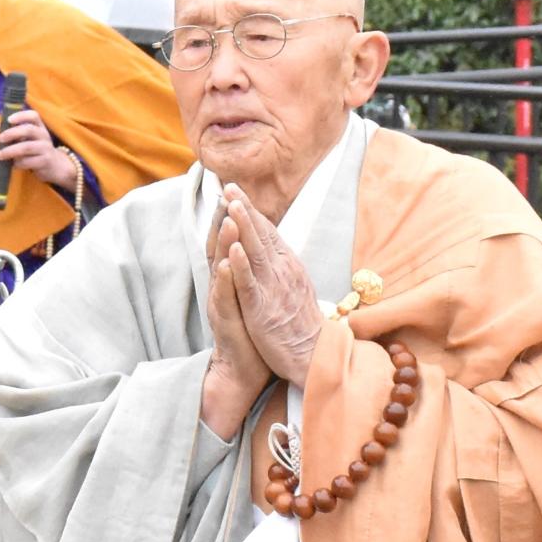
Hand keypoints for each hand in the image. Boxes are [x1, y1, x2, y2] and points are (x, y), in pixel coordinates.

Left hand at [0, 110, 77, 191]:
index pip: (33, 116)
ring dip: (11, 151)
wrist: (56, 166)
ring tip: (0, 155)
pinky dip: (18, 163)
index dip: (21, 116)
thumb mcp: (30, 139)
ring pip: (27, 147)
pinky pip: (29, 161)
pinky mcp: (45, 161)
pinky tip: (13, 164)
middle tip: (0, 138)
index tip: (9, 119)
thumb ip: (16, 133)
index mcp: (39, 127)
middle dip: (12, 133)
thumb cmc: (36, 150)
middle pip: (29, 130)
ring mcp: (46, 148)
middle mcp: (44, 135)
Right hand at [201, 205, 270, 439]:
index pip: (227, 242)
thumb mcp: (250, 293)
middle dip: (221, 220)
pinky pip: (225, 297)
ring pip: (220, 268)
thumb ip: (248, 270)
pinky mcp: (227, 320)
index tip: (232, 189)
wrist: (243, 368)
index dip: (228, 215)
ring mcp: (222, 303)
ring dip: (223, 244)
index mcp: (229, 279)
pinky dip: (225, 280)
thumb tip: (253, 245)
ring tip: (227, 220)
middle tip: (224, 194)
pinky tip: (226, 264)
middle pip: (219, 248)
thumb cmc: (252, 330)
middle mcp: (221, 287)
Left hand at [221, 185, 321, 387]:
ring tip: (230, 204)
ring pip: (256, 251)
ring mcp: (273, 288)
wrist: (314, 355)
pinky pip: (251, 283)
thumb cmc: (300, 324)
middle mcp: (282, 270)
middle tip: (228, 186)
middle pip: (261, 234)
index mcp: (287, 265)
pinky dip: (242, 264)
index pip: (267, 231)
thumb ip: (282, 264)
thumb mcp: (293, 285)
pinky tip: (233, 248)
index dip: (250, 210)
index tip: (235, 191)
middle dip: (244, 208)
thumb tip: (272, 246)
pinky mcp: (263, 308)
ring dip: (243, 226)